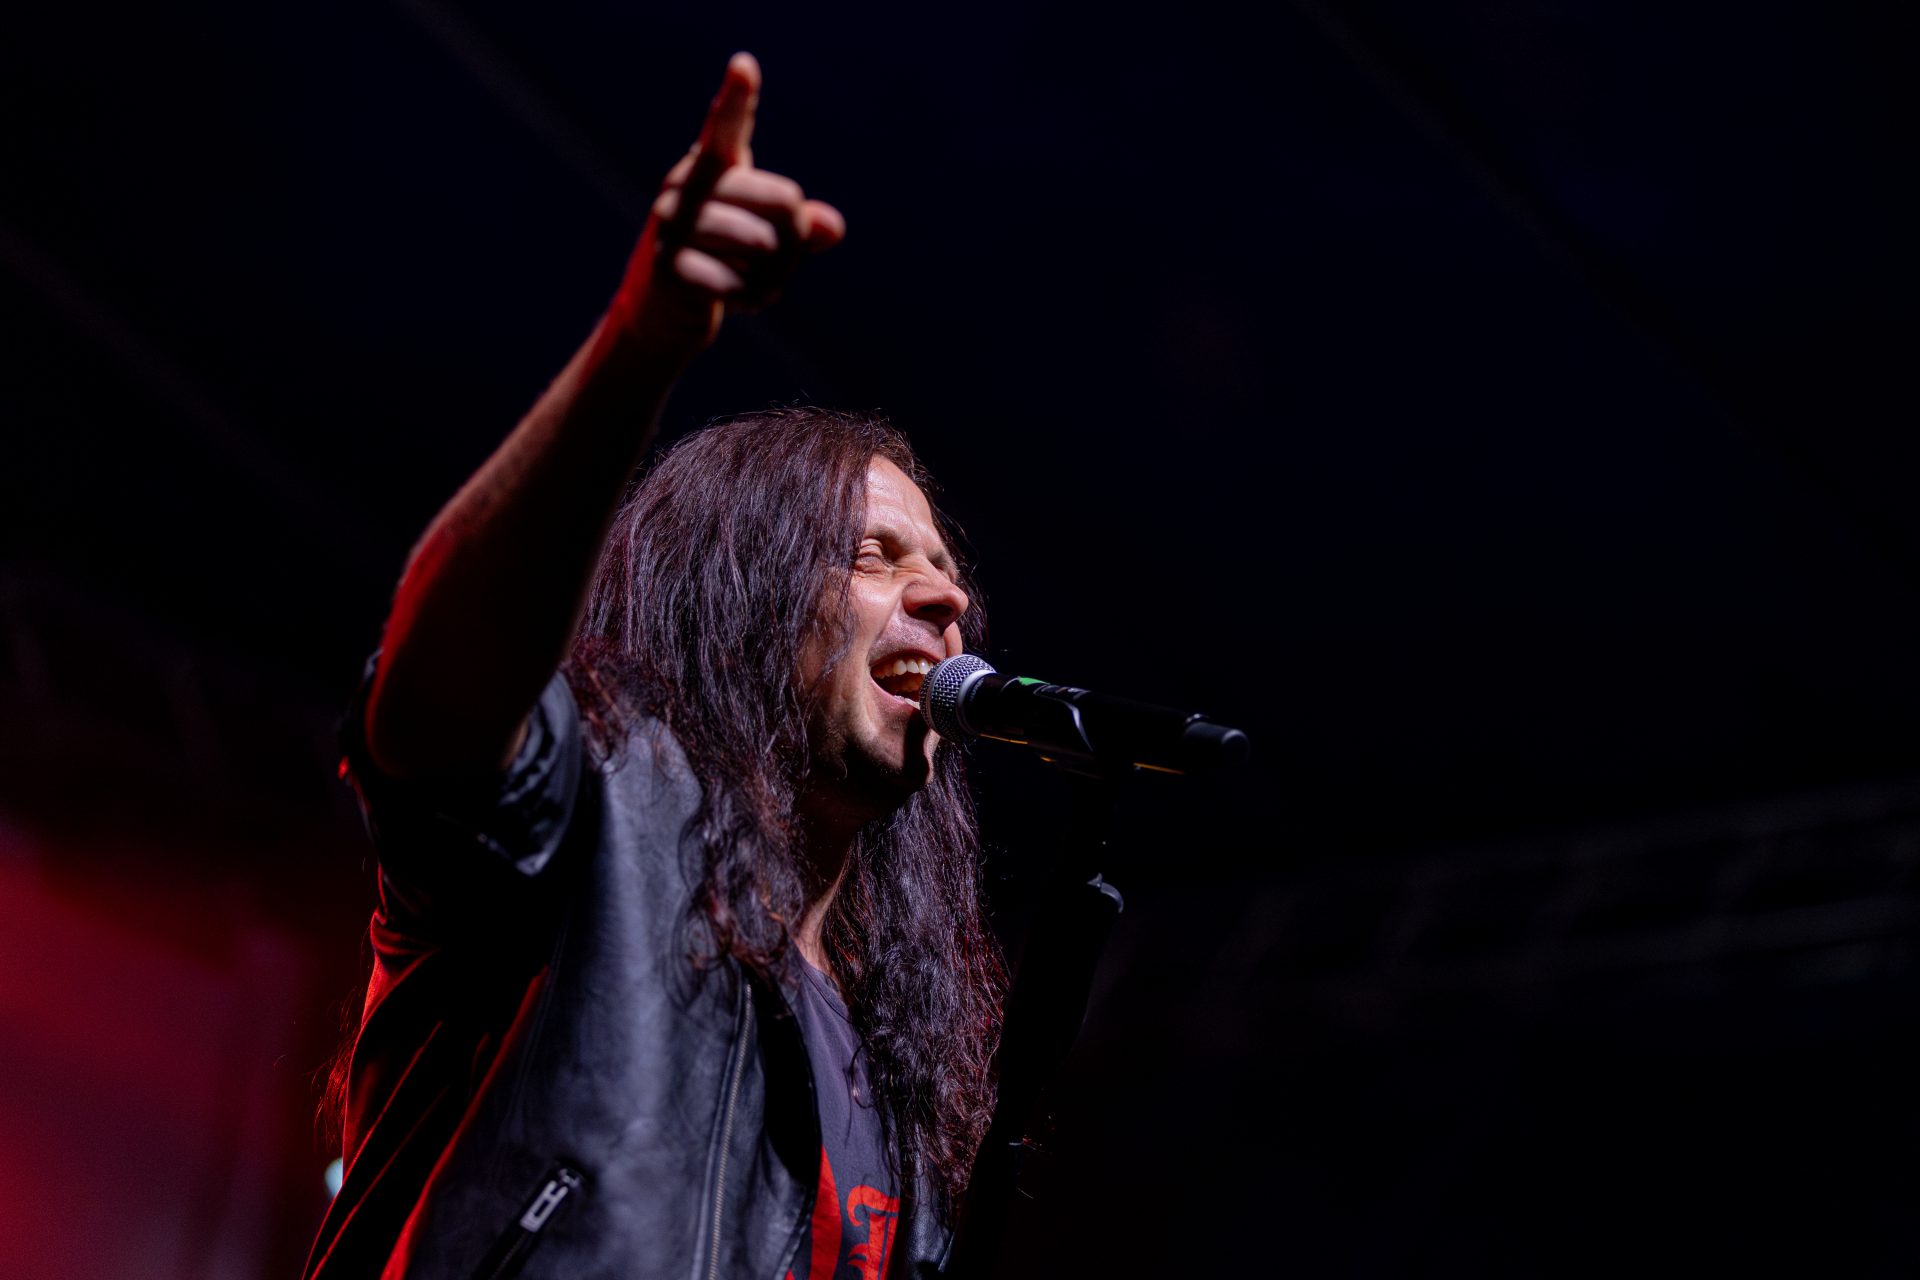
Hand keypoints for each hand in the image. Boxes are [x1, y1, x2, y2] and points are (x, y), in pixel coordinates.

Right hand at [610, 53, 845, 360]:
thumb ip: (802, 227)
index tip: (744, 66)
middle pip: (785, 200)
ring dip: (774, 278)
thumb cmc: (720, 265)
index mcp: (710, 167)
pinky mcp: (669, 266)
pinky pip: (740, 285)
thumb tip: (832, 227)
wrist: (661, 317)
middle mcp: (686, 185)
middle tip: (776, 262)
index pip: (726, 126)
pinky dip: (750, 301)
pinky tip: (733, 302)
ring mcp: (672, 223)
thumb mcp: (765, 240)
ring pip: (766, 245)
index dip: (737, 98)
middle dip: (796, 241)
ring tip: (754, 284)